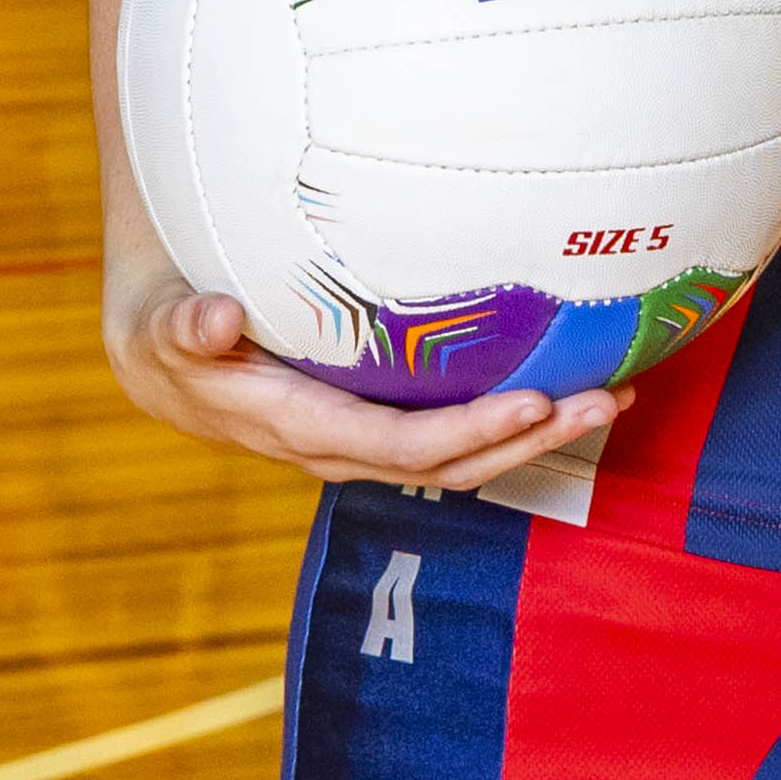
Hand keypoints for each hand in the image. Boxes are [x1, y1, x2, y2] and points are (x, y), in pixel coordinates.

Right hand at [112, 280, 624, 492]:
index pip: (400, 444)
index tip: (533, 400)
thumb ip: (187, 329)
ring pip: (466, 455)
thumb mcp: (165, 330)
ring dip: (541, 432)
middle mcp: (346, 449)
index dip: (468, 430)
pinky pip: (457, 432)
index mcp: (302, 429)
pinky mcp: (383, 422)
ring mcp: (370, 441)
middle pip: (454, 461)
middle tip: (607, 397)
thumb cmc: (171, 335)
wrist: (168, 367)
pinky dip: (514, 416)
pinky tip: (567, 378)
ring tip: (615, 394)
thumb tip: (214, 318)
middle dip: (533, 437)